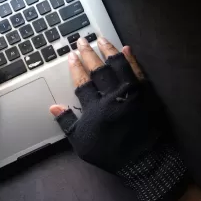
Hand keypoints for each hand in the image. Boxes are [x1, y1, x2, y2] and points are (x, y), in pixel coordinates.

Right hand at [49, 37, 186, 200]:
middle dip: (88, 54)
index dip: (75, 68)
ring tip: (101, 39)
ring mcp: (131, 93)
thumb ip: (67, 123)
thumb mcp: (82, 144)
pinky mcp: (147, 93)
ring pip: (118, 65)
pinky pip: (138, 71)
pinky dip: (132, 59)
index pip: (82, 82)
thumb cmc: (111, 153)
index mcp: (95, 108)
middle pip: (98, 70)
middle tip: (81, 41)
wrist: (144, 161)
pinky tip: (126, 49)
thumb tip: (53, 107)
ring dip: (108, 50)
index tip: (71, 56)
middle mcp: (112, 96)